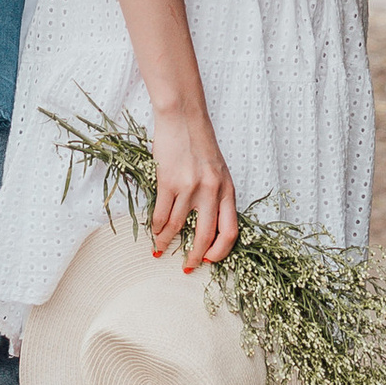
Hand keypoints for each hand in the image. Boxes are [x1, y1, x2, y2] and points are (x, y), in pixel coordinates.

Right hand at [148, 106, 238, 270]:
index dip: (221, 251)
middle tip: (187, 267)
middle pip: (205, 236)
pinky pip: (161, 214)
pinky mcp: (168, 181)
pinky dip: (156, 228)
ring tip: (161, 250)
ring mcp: (190, 187)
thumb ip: (216, 195)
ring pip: (177, 227)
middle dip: (195, 257)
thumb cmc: (199, 143)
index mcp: (227, 189)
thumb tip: (206, 226)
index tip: (211, 260)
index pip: (231, 231)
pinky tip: (154, 232)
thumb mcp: (218, 170)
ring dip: (167, 243)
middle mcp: (212, 191)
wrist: (183, 117)